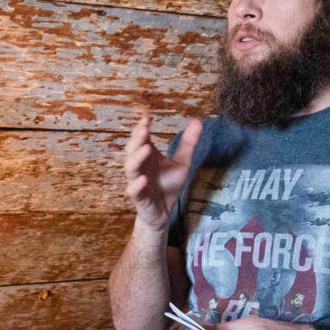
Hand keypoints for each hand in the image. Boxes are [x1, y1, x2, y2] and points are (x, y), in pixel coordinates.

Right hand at [124, 112, 201, 231]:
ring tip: (146, 148)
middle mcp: (140, 166)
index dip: (142, 128)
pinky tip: (143, 179)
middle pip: (132, 150)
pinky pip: (134, 191)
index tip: (148, 117)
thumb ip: (188, 143)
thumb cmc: (169, 184)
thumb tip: (198, 120)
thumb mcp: (182, 162)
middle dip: (137, 139)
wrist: (165, 211)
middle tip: (144, 128)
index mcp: (147, 156)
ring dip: (137, 158)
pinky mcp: (139, 198)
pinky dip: (136, 185)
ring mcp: (137, 181)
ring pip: (131, 168)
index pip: (141, 138)